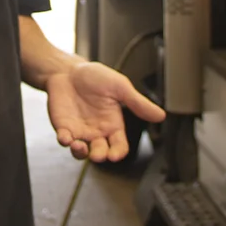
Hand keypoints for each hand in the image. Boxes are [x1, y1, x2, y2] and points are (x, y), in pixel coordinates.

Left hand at [47, 61, 164, 161]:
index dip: (118, 153)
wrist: (69, 69)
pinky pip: (64, 140)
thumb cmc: (95, 76)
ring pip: (81, 152)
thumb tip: (162, 115)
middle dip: (99, 155)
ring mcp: (80, 131)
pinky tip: (65, 137)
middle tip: (97, 154)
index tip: (115, 155)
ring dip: (80, 153)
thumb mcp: (120, 87)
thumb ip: (137, 103)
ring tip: (79, 147)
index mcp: (113, 124)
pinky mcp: (63, 127)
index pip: (119, 146)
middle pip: (101, 152)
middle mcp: (97, 131)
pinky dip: (64, 141)